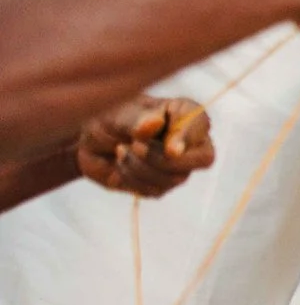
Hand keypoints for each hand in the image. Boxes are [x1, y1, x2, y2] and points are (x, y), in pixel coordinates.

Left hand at [76, 98, 214, 198]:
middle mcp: (188, 141)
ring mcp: (178, 166)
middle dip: (166, 159)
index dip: (189, 138)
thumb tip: (155, 124)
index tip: (170, 150)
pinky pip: (155, 190)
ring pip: (175, 178)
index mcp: (183, 113)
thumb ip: (137, 119)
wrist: (90, 141)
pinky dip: (132, 178)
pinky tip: (121, 163)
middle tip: (136, 147)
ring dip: (141, 167)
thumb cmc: (108, 118)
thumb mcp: (118, 114)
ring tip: (120, 150)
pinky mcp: (161, 185)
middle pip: (203, 159)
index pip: (201, 124)